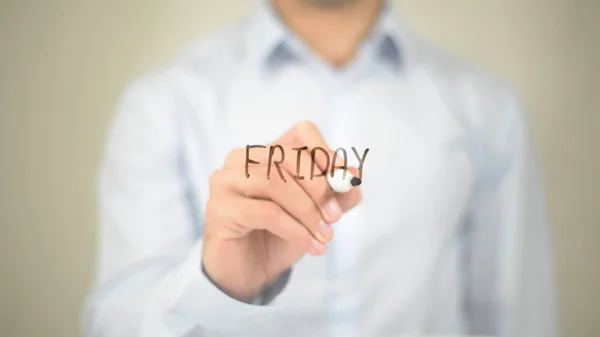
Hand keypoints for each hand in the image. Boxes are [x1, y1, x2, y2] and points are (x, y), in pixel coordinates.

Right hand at [201, 121, 362, 301]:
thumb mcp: (316, 214)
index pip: (301, 133)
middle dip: (319, 188)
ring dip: (307, 211)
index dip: (326, 152)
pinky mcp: (219, 208)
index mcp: (267, 152)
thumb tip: (353, 177)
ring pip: (275, 183)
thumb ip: (336, 195)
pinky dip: (296, 230)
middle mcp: (242, 159)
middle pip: (289, 158)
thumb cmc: (280, 236)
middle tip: (336, 217)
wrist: (250, 273)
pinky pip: (266, 212)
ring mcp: (226, 181)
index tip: (343, 180)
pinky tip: (312, 246)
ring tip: (325, 236)